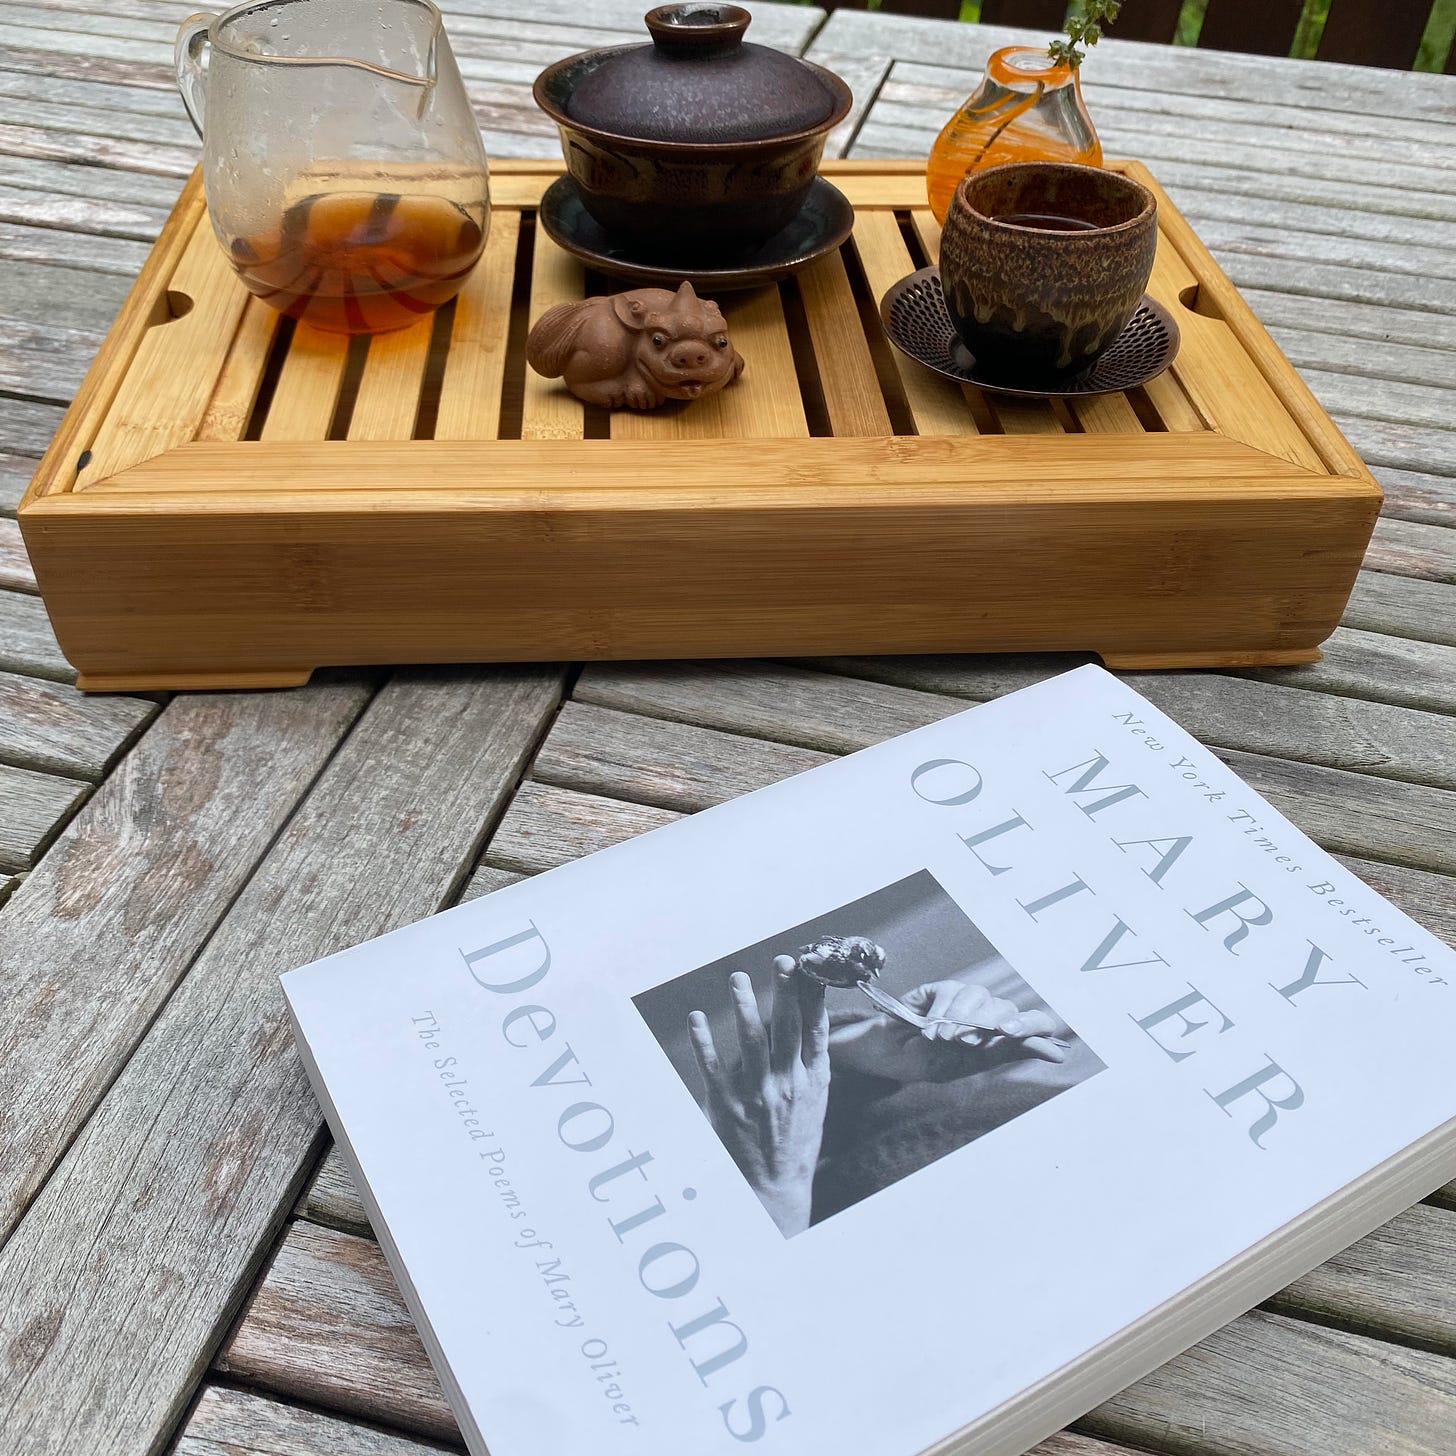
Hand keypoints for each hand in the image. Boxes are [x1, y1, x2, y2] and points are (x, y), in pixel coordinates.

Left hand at [688, 959, 828, 1235]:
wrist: (775, 1187)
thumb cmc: (797, 1138)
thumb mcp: (817, 1099)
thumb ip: (812, 1060)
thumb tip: (811, 1014)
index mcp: (813, 1080)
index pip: (815, 1029)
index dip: (811, 996)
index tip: (806, 966)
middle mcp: (788, 1084)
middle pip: (787, 1029)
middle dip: (785, 992)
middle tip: (781, 961)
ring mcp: (757, 1095)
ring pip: (751, 1043)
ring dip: (744, 1007)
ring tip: (738, 979)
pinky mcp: (727, 1106)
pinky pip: (712, 1068)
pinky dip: (703, 1041)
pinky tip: (697, 1017)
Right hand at [828, 979, 1064, 1084]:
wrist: (887, 1056)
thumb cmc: (927, 1062)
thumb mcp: (967, 1064)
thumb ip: (1008, 1053)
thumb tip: (1059, 1052)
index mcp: (1000, 1038)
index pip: (1034, 1025)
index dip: (1033, 1027)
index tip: (1014, 1034)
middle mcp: (987, 1015)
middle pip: (1007, 1009)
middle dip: (989, 1026)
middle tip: (964, 1042)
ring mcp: (965, 999)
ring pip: (980, 998)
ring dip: (960, 1021)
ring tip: (940, 1039)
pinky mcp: (941, 988)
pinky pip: (951, 991)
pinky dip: (941, 1010)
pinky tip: (928, 1026)